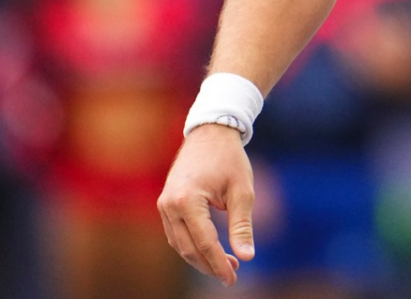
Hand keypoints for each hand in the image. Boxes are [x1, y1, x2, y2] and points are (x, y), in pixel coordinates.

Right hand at [157, 123, 255, 284]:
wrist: (210, 132)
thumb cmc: (230, 159)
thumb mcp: (242, 191)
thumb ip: (242, 225)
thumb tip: (247, 257)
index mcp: (187, 200)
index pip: (204, 242)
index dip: (219, 263)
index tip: (234, 277)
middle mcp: (168, 205)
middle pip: (188, 248)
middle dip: (210, 265)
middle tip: (232, 274)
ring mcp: (163, 205)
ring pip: (180, 244)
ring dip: (201, 258)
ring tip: (226, 265)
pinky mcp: (165, 205)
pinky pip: (176, 234)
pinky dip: (192, 246)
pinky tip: (211, 251)